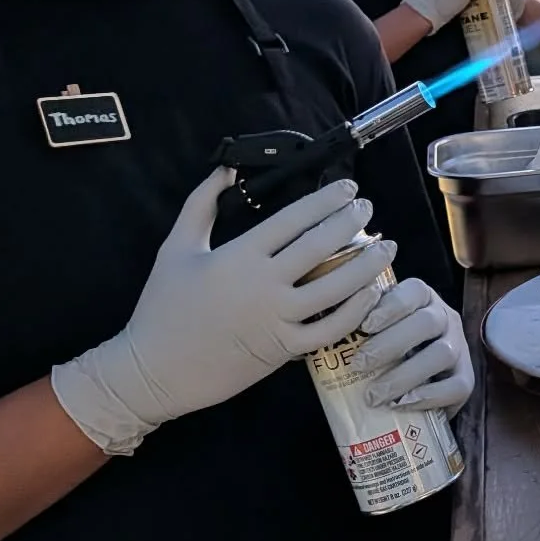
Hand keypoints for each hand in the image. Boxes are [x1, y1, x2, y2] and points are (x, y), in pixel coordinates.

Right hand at [51, 170, 394, 454]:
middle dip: (351, 223)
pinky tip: (370, 292)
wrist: (153, 370)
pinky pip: (330, 329)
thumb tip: (226, 170)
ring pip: (335, 288)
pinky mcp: (283, 349)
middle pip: (320, 246)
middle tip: (368, 208)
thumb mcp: (175, 247)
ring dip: (367, 265)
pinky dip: (355, 310)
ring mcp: (276, 319)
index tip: (347, 188)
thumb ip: (200, 204)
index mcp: (238, 256)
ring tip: (386, 247)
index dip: (325, 200)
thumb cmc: (162, 307)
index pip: (293, 218)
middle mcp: (262, 284)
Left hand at [355, 278, 475, 413]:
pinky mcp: (466, 378)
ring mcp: (459, 348)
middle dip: (390, 345)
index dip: (392, 306)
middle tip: (358, 366)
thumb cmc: (383, 349)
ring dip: (404, 375)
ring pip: (442, 354)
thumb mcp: (371, 329)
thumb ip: (353, 321)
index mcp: (422, 299)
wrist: (414, 381)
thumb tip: (316, 326)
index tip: (365, 326)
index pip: (414, 291)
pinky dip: (428, 396)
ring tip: (373, 395)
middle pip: (427, 323)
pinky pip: (457, 386)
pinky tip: (402, 404)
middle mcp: (445, 318)